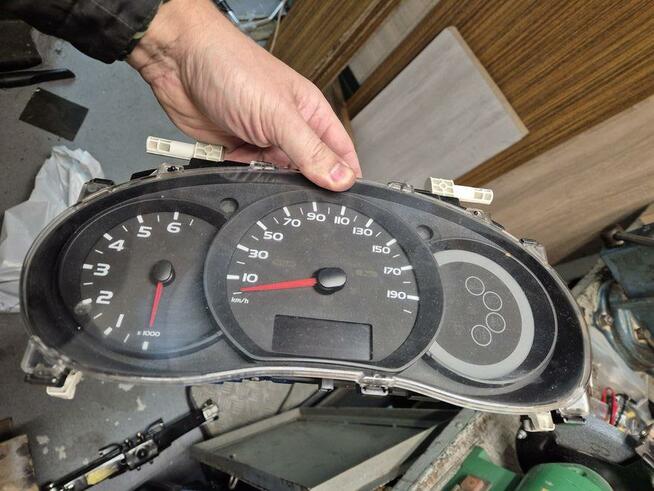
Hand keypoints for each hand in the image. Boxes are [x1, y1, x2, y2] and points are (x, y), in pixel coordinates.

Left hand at [128, 0, 359, 190]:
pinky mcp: (237, 147)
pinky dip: (244, 174)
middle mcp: (289, 127)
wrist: (178, 63)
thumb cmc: (231, 68)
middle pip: (310, 169)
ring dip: (270, 178)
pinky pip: (249, 173)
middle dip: (304, 183)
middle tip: (297, 193)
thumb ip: (310, 150)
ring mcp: (263, 138)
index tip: (344, 201)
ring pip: (278, 174)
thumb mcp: (279, 115)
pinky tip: (237, 160)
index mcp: (310, 113)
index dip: (346, 176)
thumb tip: (341, 179)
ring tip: (260, 165)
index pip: (341, 152)